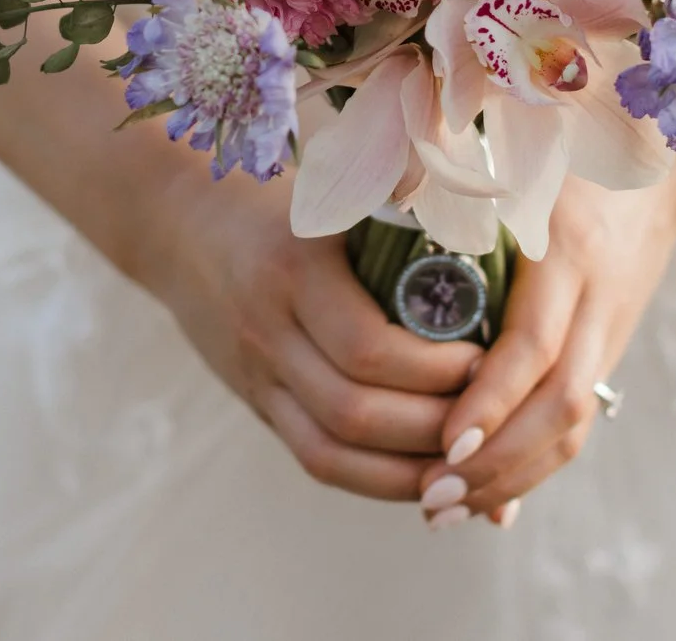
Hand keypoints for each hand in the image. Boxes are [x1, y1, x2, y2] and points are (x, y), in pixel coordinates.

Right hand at [137, 168, 482, 501]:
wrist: (183, 227)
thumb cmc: (284, 202)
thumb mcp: (332, 195)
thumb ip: (398, 210)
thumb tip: (490, 228)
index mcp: (293, 269)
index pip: (367, 347)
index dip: (435, 369)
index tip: (492, 359)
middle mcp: (267, 330)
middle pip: (353, 411)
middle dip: (433, 426)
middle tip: (492, 414)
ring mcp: (258, 376)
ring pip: (332, 451)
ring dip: (409, 467)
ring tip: (470, 455)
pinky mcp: (259, 405)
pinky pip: (316, 460)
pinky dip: (376, 479)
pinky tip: (426, 475)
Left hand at [413, 174, 675, 526]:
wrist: (659, 168)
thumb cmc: (558, 156)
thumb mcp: (511, 173)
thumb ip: (455, 205)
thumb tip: (386, 232)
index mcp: (567, 248)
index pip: (535, 344)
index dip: (492, 400)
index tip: (444, 441)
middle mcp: (597, 296)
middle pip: (560, 402)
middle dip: (497, 459)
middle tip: (433, 493)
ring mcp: (611, 328)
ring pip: (573, 424)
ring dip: (512, 476)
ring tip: (445, 507)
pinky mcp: (610, 348)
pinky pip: (577, 422)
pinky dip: (531, 465)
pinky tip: (482, 496)